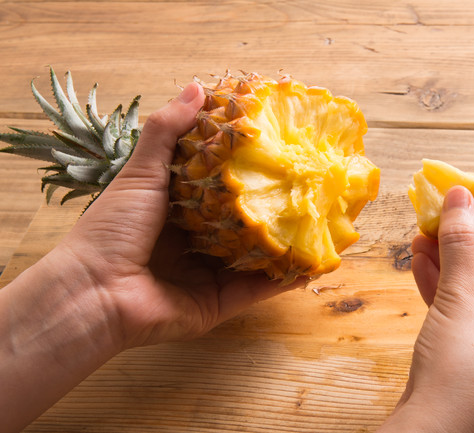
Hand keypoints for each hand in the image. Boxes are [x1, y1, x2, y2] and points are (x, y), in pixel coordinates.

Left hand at [54, 82, 305, 348]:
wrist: (94, 292)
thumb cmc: (112, 229)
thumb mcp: (141, 173)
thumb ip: (168, 132)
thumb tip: (197, 87)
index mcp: (177, 211)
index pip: (220, 186)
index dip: (245, 169)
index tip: (274, 148)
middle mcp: (197, 242)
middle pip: (243, 222)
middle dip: (272, 207)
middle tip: (306, 185)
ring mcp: (210, 274)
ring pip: (257, 257)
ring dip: (286, 243)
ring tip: (320, 223)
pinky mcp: (219, 303)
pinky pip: (258, 290)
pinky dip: (284, 280)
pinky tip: (312, 264)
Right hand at [378, 186, 473, 432]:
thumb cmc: (461, 367)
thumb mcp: (461, 297)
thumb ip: (461, 244)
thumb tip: (458, 196)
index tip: (462, 209)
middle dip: (463, 251)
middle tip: (436, 224)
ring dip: (449, 270)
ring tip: (419, 242)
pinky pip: (470, 323)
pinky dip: (446, 297)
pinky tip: (420, 269)